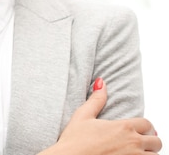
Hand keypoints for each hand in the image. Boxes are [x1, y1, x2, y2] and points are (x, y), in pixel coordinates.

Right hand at [42, 78, 161, 154]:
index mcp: (123, 128)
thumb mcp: (83, 116)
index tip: (136, 130)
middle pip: (156, 142)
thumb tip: (101, 82)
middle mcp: (133, 143)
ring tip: (134, 152)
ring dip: (147, 153)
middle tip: (138, 143)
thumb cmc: (74, 141)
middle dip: (149, 141)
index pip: (147, 124)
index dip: (144, 127)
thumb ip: (96, 99)